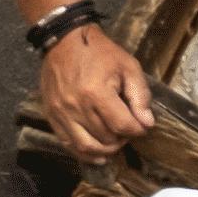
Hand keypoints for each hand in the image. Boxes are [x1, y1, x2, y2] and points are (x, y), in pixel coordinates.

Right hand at [46, 22, 157, 159]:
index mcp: (96, 93)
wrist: (63, 42)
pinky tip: (97, 154)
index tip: (142, 125)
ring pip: (86, 146)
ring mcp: (61, 112)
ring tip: (114, 142)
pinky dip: (83, 152)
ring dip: (105, 149)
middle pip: (106, 138)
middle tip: (127, 129)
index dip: (138, 130)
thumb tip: (147, 123)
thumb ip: (140, 95)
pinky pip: (67, 143)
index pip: (123, 126)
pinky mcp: (51, 115)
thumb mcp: (128, 67)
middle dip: (122, 138)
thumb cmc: (100, 53)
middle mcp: (76, 106)